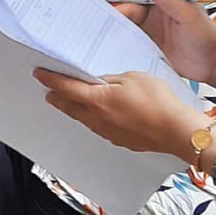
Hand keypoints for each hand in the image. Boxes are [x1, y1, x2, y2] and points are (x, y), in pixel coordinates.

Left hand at [35, 69, 213, 157]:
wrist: (175, 130)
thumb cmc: (158, 102)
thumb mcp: (132, 77)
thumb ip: (112, 79)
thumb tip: (102, 82)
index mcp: (97, 100)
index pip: (67, 88)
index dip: (51, 80)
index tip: (40, 74)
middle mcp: (97, 118)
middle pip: (70, 106)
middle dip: (57, 97)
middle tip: (49, 91)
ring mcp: (107, 131)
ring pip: (83, 118)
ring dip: (73, 109)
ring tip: (69, 103)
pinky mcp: (119, 139)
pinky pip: (98, 127)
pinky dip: (92, 119)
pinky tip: (97, 115)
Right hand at [105, 0, 215, 95]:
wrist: (215, 64)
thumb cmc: (208, 38)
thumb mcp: (190, 16)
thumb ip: (171, 2)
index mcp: (167, 2)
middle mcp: (158, 14)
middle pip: (132, 6)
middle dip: (117, 7)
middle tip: (104, 14)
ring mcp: (154, 31)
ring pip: (130, 23)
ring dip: (118, 23)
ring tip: (104, 27)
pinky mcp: (152, 46)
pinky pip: (133, 40)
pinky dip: (123, 39)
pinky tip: (115, 42)